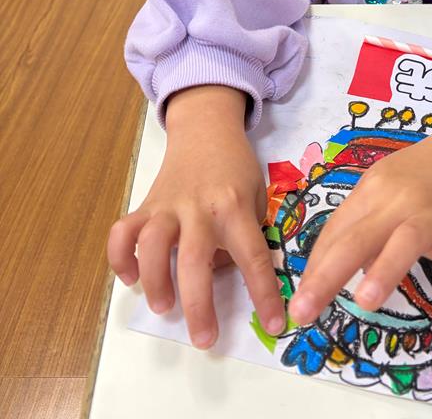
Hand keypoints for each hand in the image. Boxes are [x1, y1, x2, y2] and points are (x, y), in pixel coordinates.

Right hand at [107, 85, 283, 348]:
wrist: (206, 129)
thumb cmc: (236, 170)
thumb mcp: (256, 196)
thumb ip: (246, 235)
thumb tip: (226, 277)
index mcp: (235, 207)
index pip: (253, 256)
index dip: (264, 294)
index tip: (274, 324)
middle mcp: (200, 208)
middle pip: (194, 260)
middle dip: (198, 305)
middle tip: (204, 338)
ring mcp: (169, 205)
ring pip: (152, 245)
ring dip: (154, 280)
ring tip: (163, 306)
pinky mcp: (145, 204)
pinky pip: (123, 232)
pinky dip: (120, 257)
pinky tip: (129, 276)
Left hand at [288, 99, 431, 324]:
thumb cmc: (419, 174)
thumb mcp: (383, 187)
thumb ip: (361, 225)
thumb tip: (333, 271)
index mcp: (372, 191)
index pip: (336, 232)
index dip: (315, 267)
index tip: (298, 303)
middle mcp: (397, 201)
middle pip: (358, 238)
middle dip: (327, 276)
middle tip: (302, 312)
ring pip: (405, 241)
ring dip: (384, 270)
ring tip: (365, 302)